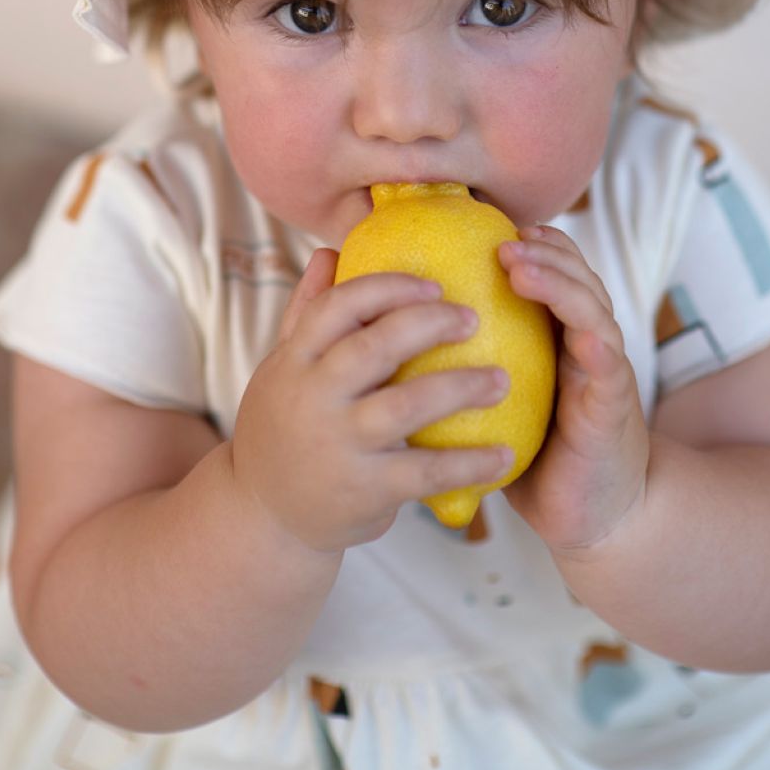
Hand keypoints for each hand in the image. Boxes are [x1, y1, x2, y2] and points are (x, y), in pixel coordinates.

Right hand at [230, 248, 513, 554]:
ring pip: (406, 406)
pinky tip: (505, 454)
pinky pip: (425, 472)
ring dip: (460, 388)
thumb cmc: (284, 427)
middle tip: (473, 318)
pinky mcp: (365, 491)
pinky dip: (468, 463)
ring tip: (502, 379)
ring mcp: (339, 445)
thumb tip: (329, 253)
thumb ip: (306, 312)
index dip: (387, 288)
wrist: (264, 515)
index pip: (337, 308)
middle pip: (374, 347)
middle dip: (429, 325)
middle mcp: (313, 398)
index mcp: (295, 361)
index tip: (434, 284)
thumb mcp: (283, 369)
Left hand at [497, 226, 649, 553]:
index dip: (532, 245)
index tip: (493, 226)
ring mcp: (603, 372)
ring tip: (523, 270)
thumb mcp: (498, 397)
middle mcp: (585, 343)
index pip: (554, 272)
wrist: (589, 511)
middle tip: (503, 241)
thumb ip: (467, 363)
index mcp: (558, 335)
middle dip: (543, 253)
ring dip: (561, 285)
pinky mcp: (612, 409)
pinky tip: (584, 337)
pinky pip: (608, 370)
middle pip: (576, 278)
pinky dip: (598, 347)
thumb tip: (395, 335)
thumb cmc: (535, 452)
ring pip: (593, 311)